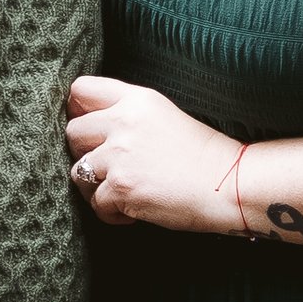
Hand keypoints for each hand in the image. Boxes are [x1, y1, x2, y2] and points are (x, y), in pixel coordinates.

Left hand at [66, 75, 243, 231]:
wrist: (229, 183)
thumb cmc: (202, 155)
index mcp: (136, 100)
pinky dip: (111, 212)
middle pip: (73, 132)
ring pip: (78, 172)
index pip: (81, 89)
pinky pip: (96, 203)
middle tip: (107, 167)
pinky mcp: (121, 188)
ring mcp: (119, 156)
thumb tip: (90, 126)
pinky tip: (133, 209)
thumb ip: (128, 114)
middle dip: (83, 152)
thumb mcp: (164, 116)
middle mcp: (123, 123)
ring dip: (95, 186)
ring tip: (122, 191)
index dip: (77, 110)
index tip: (88, 129)